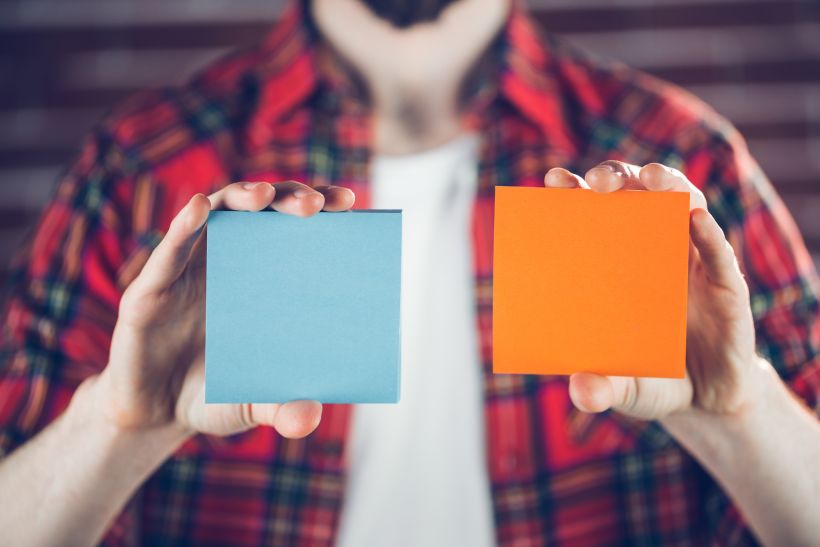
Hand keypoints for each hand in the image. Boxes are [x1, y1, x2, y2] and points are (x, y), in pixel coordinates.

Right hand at [91, 181, 354, 437]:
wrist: (155, 414)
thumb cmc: (216, 395)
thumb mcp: (254, 406)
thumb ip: (282, 409)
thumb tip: (310, 419)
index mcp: (266, 279)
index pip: (296, 230)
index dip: (320, 209)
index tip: (348, 203)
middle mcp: (232, 261)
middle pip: (264, 212)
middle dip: (290, 199)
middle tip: (316, 205)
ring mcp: (191, 269)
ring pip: (218, 214)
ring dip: (242, 198)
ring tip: (264, 195)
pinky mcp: (151, 287)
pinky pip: (169, 249)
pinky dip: (183, 226)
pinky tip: (198, 209)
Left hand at [544, 162, 767, 419]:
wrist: (705, 401)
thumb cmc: (650, 378)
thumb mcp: (623, 387)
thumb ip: (603, 388)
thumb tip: (581, 392)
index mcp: (615, 265)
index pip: (593, 215)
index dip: (574, 193)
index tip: (553, 180)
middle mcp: (652, 252)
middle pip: (636, 197)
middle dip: (617, 178)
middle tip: (599, 183)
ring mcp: (691, 263)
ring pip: (683, 207)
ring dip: (668, 186)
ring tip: (651, 178)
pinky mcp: (726, 285)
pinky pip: (718, 253)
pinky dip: (708, 234)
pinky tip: (696, 221)